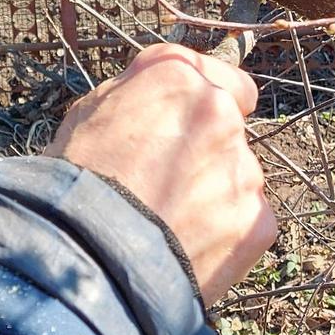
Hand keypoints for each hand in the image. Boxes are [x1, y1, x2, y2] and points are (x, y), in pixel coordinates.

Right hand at [45, 43, 276, 304]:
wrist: (90, 260)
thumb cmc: (77, 182)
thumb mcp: (91, 111)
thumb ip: (140, 91)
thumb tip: (159, 93)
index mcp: (180, 78)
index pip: (221, 75)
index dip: (204, 102)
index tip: (190, 123)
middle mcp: (220, 112)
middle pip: (229, 126)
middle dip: (205, 147)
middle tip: (166, 180)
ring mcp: (244, 167)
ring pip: (237, 174)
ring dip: (214, 190)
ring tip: (168, 220)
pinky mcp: (257, 219)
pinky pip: (247, 219)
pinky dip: (224, 231)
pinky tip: (185, 244)